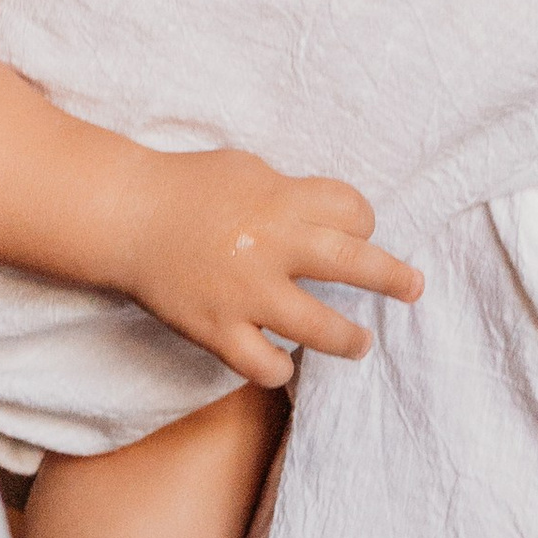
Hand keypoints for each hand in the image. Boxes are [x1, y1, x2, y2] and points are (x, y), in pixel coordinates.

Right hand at [114, 150, 422, 384]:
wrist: (123, 217)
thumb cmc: (186, 187)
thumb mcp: (247, 169)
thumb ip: (289, 195)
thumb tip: (327, 221)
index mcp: (280, 200)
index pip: (352, 211)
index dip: (361, 222)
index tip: (357, 232)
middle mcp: (271, 247)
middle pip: (355, 265)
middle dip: (395, 279)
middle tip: (414, 288)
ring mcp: (245, 294)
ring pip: (321, 328)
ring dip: (350, 339)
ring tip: (360, 343)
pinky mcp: (217, 330)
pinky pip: (265, 366)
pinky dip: (279, 368)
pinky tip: (283, 361)